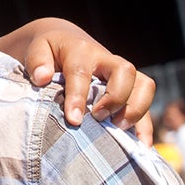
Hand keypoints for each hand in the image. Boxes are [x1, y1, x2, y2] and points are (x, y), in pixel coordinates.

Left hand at [0, 17, 154, 143]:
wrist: (65, 40)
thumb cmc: (49, 50)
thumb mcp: (37, 49)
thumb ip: (37, 62)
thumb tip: (42, 77)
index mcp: (81, 50)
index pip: (82, 72)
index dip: (78, 97)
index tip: (73, 120)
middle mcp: (106, 59)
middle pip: (125, 72)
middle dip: (115, 98)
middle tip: (97, 117)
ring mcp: (121, 73)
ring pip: (144, 84)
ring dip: (136, 109)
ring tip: (117, 129)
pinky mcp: (131, 86)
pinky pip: (147, 101)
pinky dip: (146, 123)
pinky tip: (140, 144)